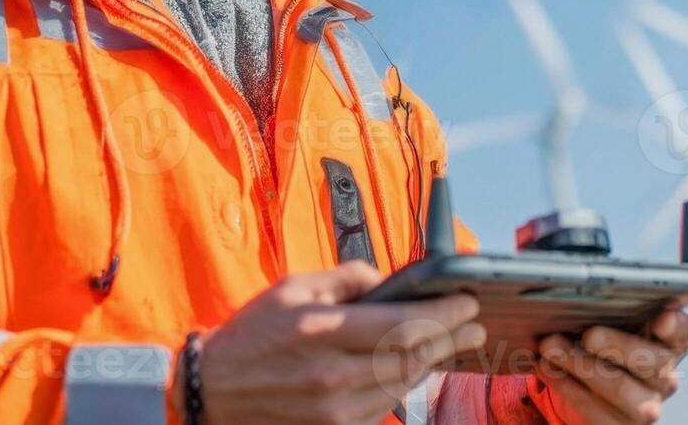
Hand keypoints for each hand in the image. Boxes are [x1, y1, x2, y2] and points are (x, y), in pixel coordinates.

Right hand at [175, 260, 487, 424]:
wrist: (213, 391)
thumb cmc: (252, 333)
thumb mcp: (293, 287)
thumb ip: (347, 279)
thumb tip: (389, 280)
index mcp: (322, 331)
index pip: (402, 324)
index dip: (443, 315)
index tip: (467, 303)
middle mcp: (332, 375)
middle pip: (412, 357)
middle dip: (449, 339)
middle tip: (474, 326)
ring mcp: (334, 409)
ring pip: (403, 385)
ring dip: (431, 363)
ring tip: (449, 344)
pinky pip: (384, 406)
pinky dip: (404, 385)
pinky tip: (414, 368)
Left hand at [530, 308, 687, 423]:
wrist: (587, 388)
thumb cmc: (601, 344)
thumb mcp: (609, 323)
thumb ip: (608, 308)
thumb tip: (579, 291)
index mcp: (667, 343)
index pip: (684, 332)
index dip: (676, 326)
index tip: (661, 319)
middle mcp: (664, 377)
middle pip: (654, 362)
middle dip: (617, 346)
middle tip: (589, 335)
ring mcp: (646, 406)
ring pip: (623, 390)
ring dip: (583, 367)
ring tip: (551, 348)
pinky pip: (598, 413)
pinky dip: (567, 387)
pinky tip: (547, 369)